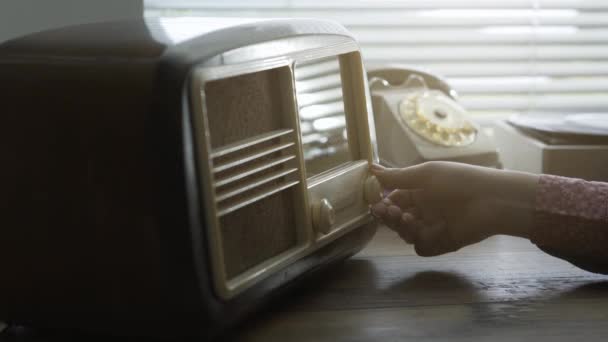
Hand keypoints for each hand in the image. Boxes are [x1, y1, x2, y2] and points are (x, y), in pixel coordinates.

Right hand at [370, 162, 538, 255]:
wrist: (493, 200)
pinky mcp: (442, 244)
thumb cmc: (458, 181)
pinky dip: (420, 241)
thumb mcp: (425, 175)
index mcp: (420, 192)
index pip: (393, 199)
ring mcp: (433, 228)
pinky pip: (422, 247)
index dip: (383, 202)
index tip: (375, 202)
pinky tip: (422, 230)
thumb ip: (397, 176)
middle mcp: (424, 211)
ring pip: (406, 233)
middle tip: (388, 211)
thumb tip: (371, 168)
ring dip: (401, 227)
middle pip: (397, 219)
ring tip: (406, 217)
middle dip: (389, 216)